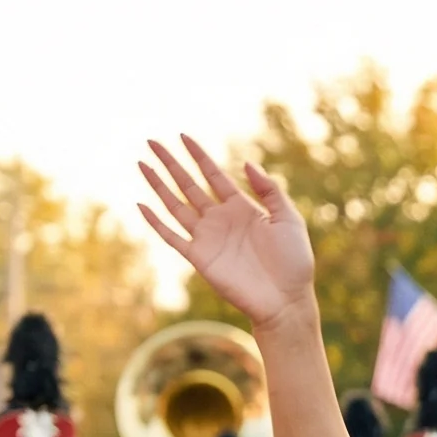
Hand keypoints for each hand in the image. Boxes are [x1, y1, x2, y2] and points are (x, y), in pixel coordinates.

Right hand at [138, 137, 316, 331]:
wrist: (286, 300)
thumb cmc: (294, 262)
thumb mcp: (289, 219)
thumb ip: (270, 191)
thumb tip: (247, 163)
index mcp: (242, 207)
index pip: (214, 175)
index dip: (198, 155)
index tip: (182, 136)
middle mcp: (221, 219)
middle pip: (188, 185)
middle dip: (170, 164)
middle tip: (152, 142)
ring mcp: (208, 238)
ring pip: (175, 205)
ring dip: (158, 185)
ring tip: (142, 164)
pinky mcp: (199, 257)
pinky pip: (172, 236)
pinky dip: (156, 222)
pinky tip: (142, 205)